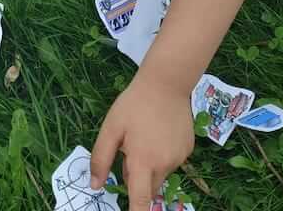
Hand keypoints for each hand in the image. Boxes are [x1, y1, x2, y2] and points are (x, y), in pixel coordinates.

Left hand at [90, 73, 194, 210]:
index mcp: (143, 161)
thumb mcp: (111, 128)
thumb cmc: (134, 104)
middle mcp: (164, 164)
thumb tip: (94, 185)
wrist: (167, 83)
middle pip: (149, 187)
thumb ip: (101, 159)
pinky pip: (172, 161)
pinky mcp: (188, 149)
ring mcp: (179, 157)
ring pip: (160, 173)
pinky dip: (163, 155)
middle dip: (138, 179)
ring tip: (146, 136)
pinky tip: (159, 132)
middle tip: (130, 151)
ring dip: (151, 166)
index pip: (140, 200)